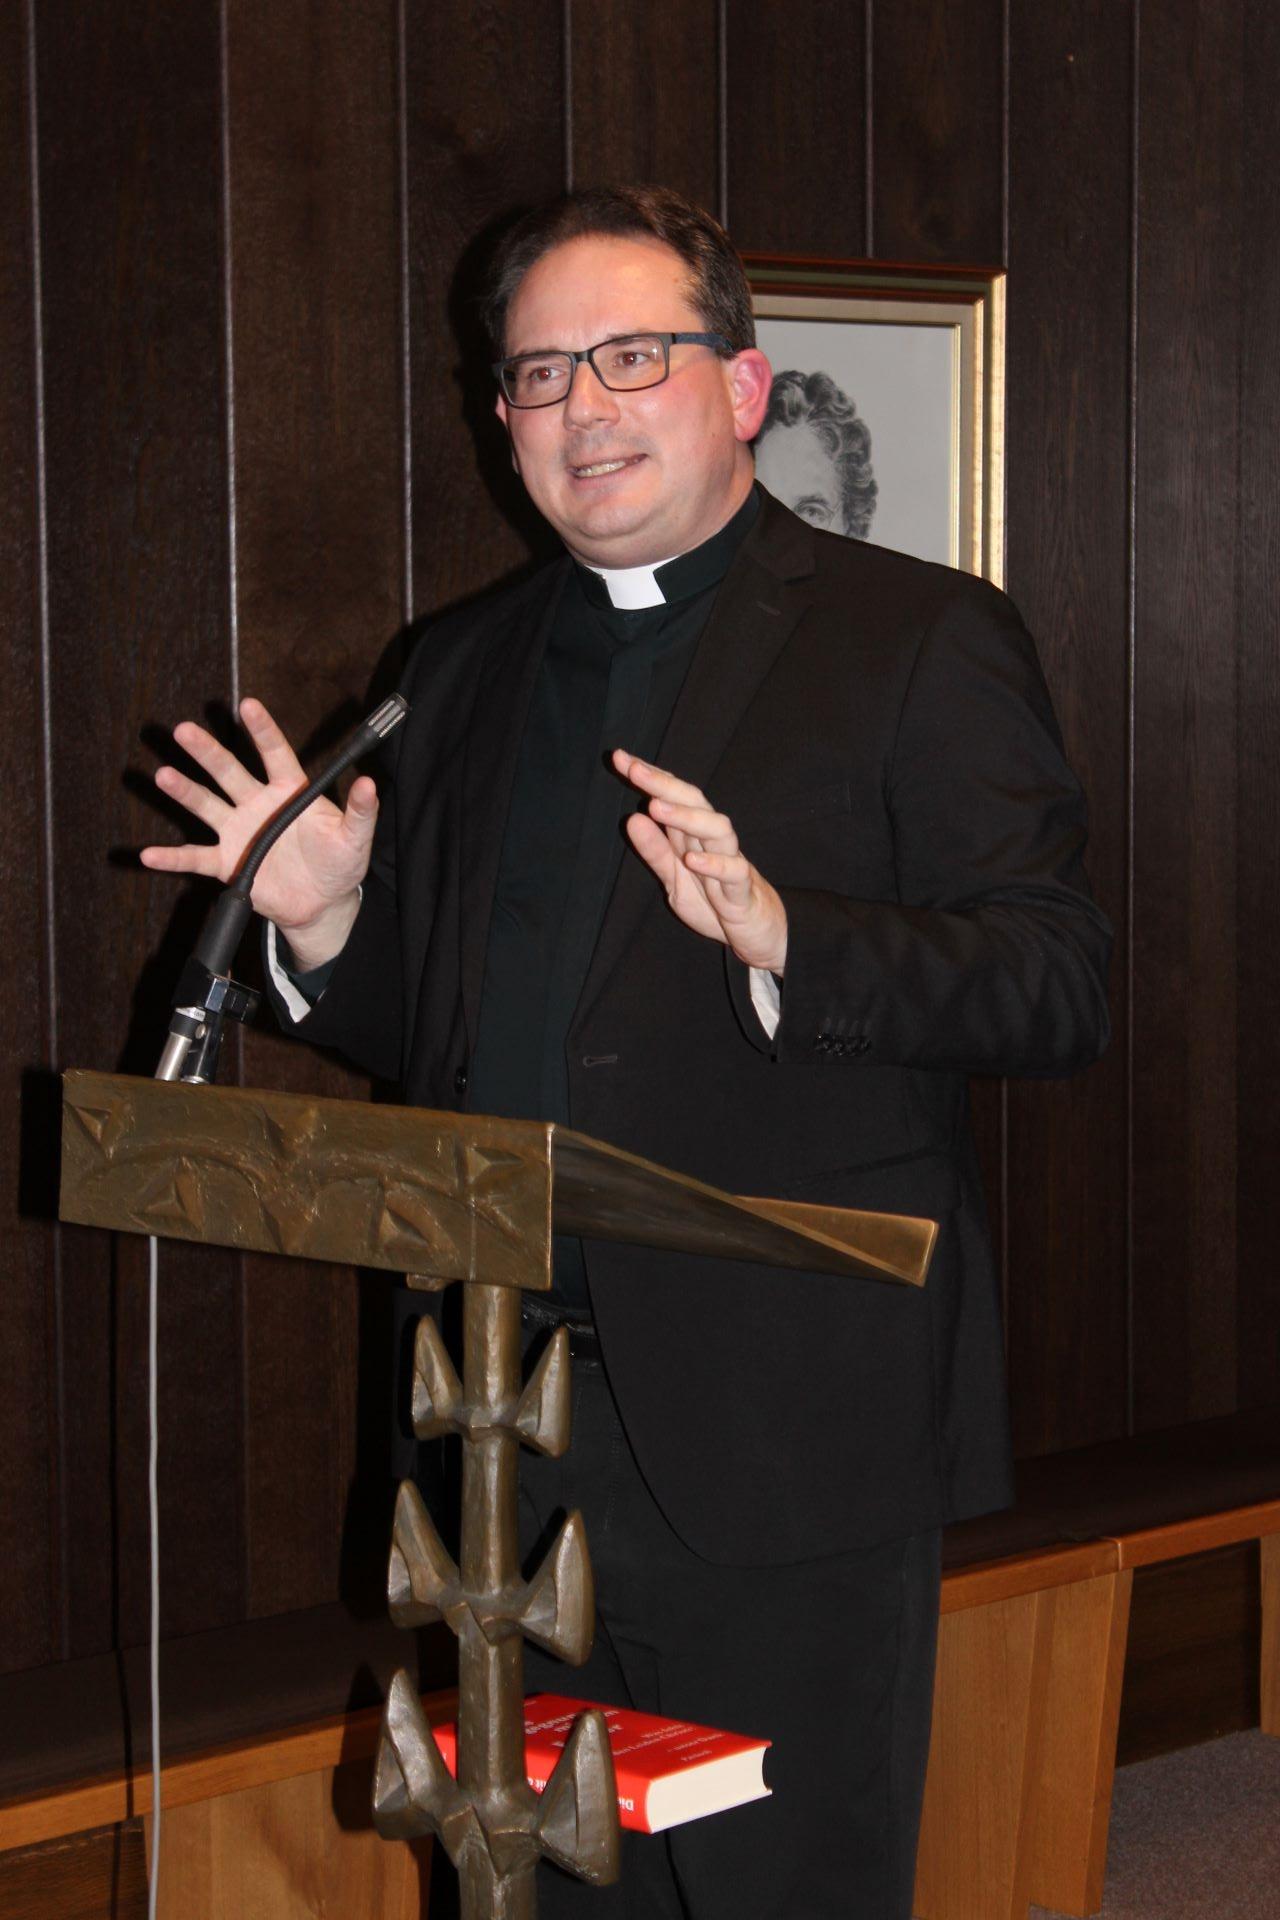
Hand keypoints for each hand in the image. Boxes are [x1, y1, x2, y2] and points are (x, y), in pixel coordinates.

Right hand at [140, 697, 375, 969]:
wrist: (322, 904)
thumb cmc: (339, 863)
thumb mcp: (355, 838)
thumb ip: (361, 811)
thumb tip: (369, 783)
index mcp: (289, 791)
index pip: (274, 753)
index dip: (262, 730)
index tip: (247, 704)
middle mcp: (258, 804)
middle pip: (229, 772)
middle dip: (207, 752)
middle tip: (184, 731)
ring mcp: (239, 832)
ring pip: (207, 806)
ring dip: (185, 792)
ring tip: (163, 775)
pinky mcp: (228, 863)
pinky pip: (196, 858)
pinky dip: (172, 857)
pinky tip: (149, 854)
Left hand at [612, 751, 787, 973]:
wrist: (758, 932)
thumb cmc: (715, 901)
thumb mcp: (675, 879)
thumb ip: (655, 852)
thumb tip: (632, 819)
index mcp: (693, 836)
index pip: (673, 797)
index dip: (650, 778)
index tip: (621, 758)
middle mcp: (712, 842)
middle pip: (694, 803)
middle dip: (664, 784)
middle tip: (635, 770)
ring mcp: (731, 862)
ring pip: (717, 829)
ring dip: (687, 817)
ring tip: (656, 807)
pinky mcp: (743, 890)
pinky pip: (734, 872)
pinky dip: (714, 864)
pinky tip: (691, 858)